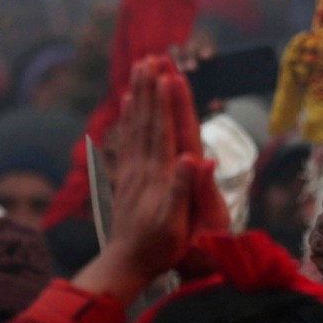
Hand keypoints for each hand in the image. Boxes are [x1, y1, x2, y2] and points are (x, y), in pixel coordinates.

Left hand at [77, 57, 219, 304]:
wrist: (126, 264)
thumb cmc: (162, 248)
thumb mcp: (180, 226)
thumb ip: (186, 191)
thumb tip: (196, 158)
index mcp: (162, 176)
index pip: (166, 131)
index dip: (169, 103)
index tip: (171, 75)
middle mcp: (145, 167)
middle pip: (150, 120)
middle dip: (153, 88)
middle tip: (154, 57)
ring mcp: (133, 170)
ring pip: (138, 124)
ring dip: (141, 93)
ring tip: (141, 67)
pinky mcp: (127, 175)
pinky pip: (128, 138)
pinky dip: (130, 115)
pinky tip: (129, 99)